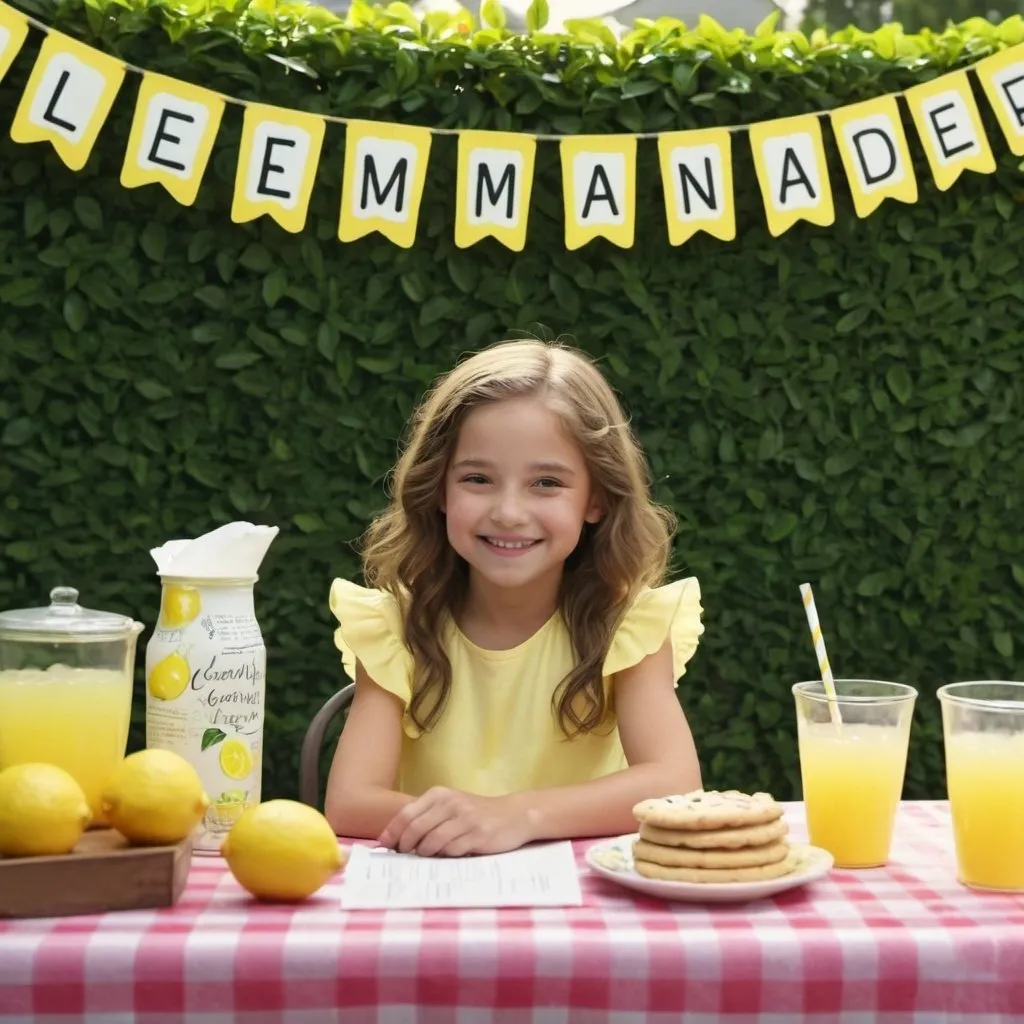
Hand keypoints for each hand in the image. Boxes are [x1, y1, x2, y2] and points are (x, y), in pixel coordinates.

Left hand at [377, 787, 535, 856]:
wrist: (514, 815)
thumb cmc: (476, 813)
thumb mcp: (451, 807)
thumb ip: (426, 817)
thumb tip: (395, 839)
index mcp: (440, 794)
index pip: (406, 814)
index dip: (392, 832)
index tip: (384, 847)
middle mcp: (451, 803)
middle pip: (415, 829)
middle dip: (405, 846)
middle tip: (404, 856)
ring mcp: (465, 818)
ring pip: (431, 842)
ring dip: (424, 854)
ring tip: (427, 857)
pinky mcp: (478, 835)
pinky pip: (452, 850)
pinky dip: (444, 857)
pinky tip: (447, 856)